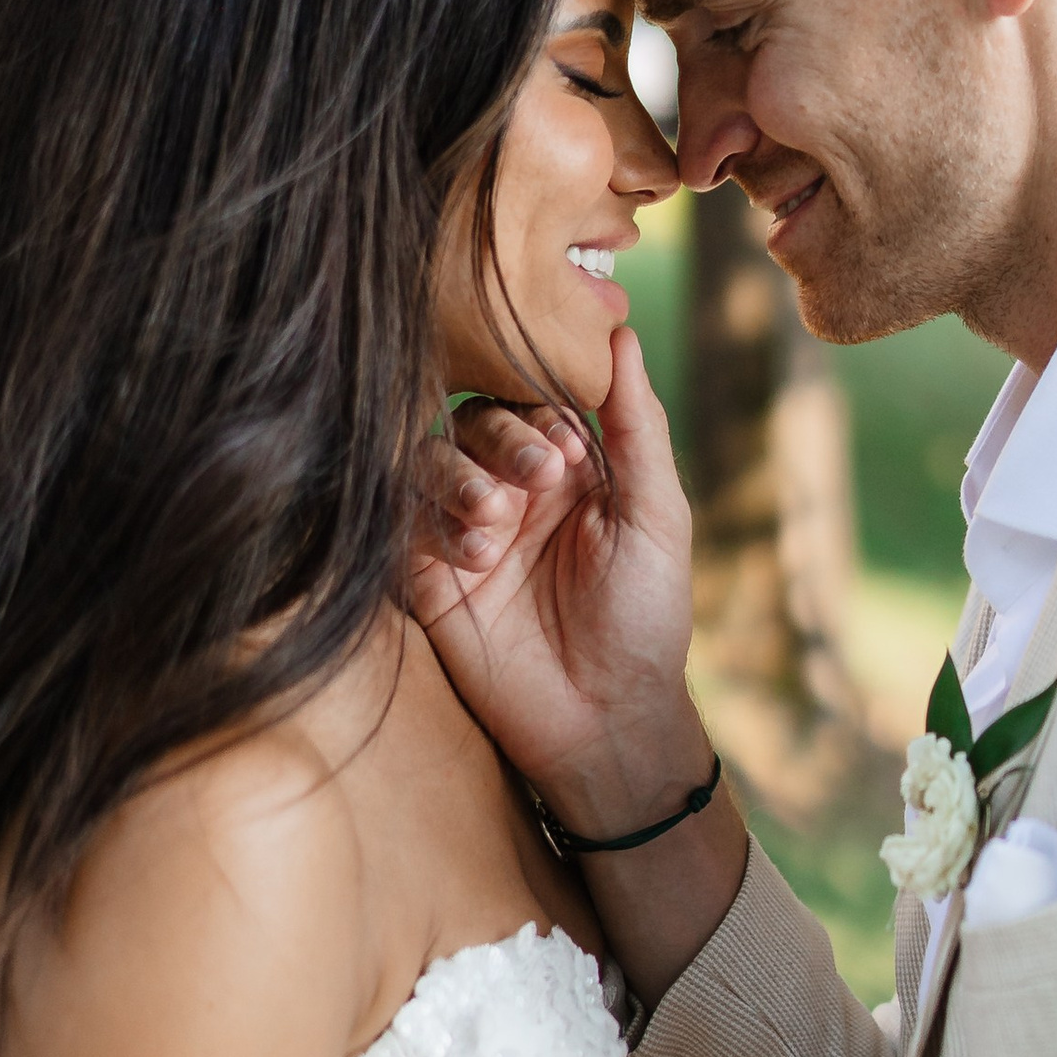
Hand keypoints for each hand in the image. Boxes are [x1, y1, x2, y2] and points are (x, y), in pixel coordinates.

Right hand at [408, 330, 710, 837]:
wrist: (606, 721)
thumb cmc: (646, 618)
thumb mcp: (657, 516)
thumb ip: (636, 426)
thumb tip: (620, 334)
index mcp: (567, 468)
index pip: (529, 401)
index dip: (536, 413)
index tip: (562, 453)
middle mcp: (511, 492)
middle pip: (470, 424)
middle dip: (497, 444)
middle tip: (533, 483)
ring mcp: (464, 534)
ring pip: (425, 466)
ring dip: (457, 482)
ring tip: (495, 527)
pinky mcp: (426, 580)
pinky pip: (399, 528)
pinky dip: (428, 530)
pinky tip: (472, 560)